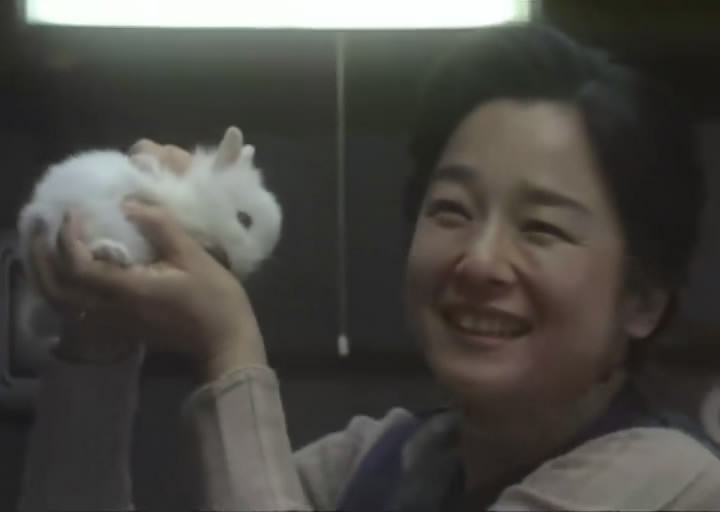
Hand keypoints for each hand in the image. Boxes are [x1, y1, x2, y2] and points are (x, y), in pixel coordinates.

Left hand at [28, 137, 193, 364]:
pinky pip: (74, 308)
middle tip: (47, 225)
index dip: (68, 236)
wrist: (224, 340)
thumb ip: (160, 226)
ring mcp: (111, 323)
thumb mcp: (193, 255)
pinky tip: (71, 269)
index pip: (77, 265)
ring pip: (60, 302)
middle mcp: (110, 310)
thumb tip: (129, 204)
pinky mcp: (117, 327)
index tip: (75, 212)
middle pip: (55, 288)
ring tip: (52, 245)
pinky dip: (63, 287)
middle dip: (43, 254)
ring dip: (48, 272)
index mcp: (127, 290)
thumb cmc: (215, 298)